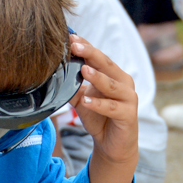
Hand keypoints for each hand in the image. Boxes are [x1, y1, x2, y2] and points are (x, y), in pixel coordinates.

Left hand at [70, 35, 138, 165]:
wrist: (112, 144)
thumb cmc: (99, 118)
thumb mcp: (83, 99)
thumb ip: (73, 86)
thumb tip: (54, 72)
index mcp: (114, 75)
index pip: (99, 57)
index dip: (86, 46)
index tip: (70, 38)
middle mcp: (124, 83)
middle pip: (107, 65)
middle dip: (91, 54)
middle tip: (75, 46)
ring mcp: (128, 98)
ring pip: (112, 85)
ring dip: (97, 77)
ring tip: (83, 69)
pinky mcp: (128, 115)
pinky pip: (112, 108)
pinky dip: (99, 104)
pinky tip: (86, 101)